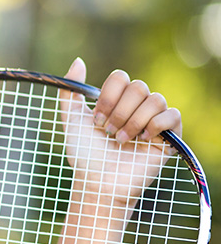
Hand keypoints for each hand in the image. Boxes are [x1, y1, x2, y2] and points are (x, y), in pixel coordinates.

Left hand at [58, 58, 182, 201]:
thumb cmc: (84, 155)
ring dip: (134, 120)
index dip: (108, 96)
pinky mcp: (169, 137)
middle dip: (119, 111)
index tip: (96, 119)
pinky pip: (173, 114)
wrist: (97, 182)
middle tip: (108, 131)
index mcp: (116, 101)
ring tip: (121, 140)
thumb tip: (78, 61)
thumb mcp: (71, 120)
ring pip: (156, 99)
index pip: (121, 77)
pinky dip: (156, 125)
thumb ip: (70, 92)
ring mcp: (154, 121)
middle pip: (139, 86)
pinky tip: (142, 139)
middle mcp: (137, 107)